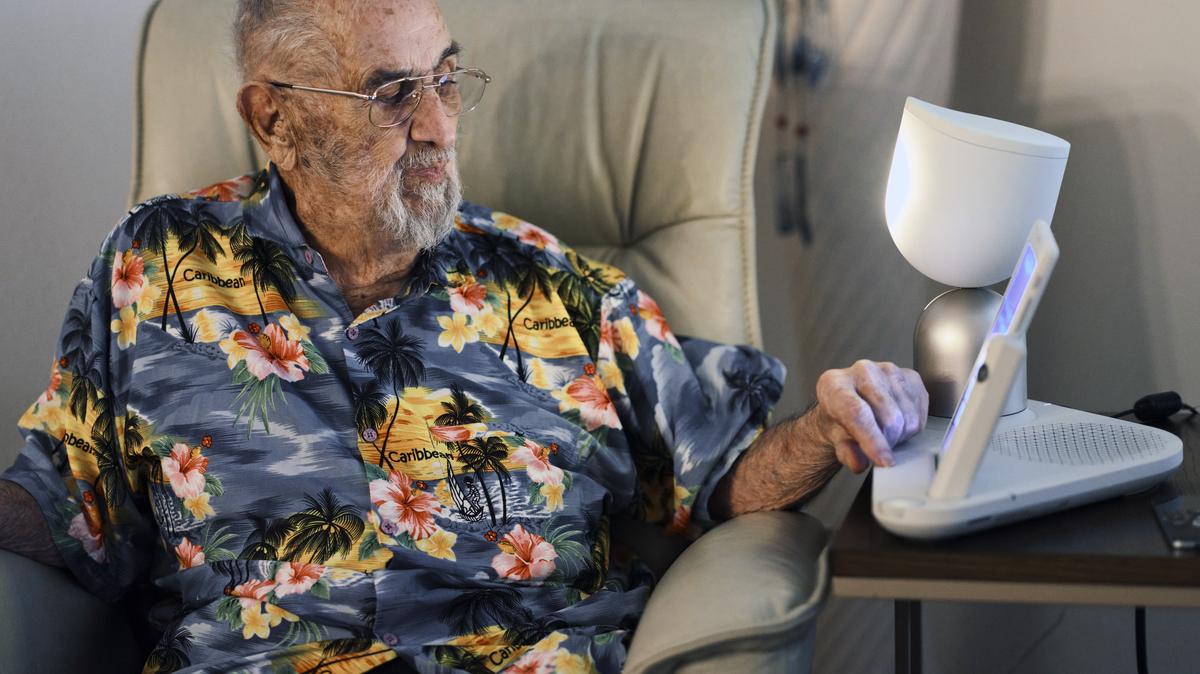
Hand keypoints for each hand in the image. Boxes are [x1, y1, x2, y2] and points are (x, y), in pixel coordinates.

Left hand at [813, 360, 928, 472]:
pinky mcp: (910, 376)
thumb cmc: (841, 421)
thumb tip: (858, 462)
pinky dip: (912, 426)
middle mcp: (861, 371)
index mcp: (833, 384)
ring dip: (901, 435)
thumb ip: (846, 452)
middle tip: (879, 447)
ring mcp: (888, 370)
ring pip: (908, 418)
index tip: (884, 461)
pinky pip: (921, 412)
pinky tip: (898, 422)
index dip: (874, 441)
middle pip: (889, 418)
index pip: (857, 413)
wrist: (850, 405)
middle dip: (888, 442)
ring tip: (886, 433)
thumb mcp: (836, 440)